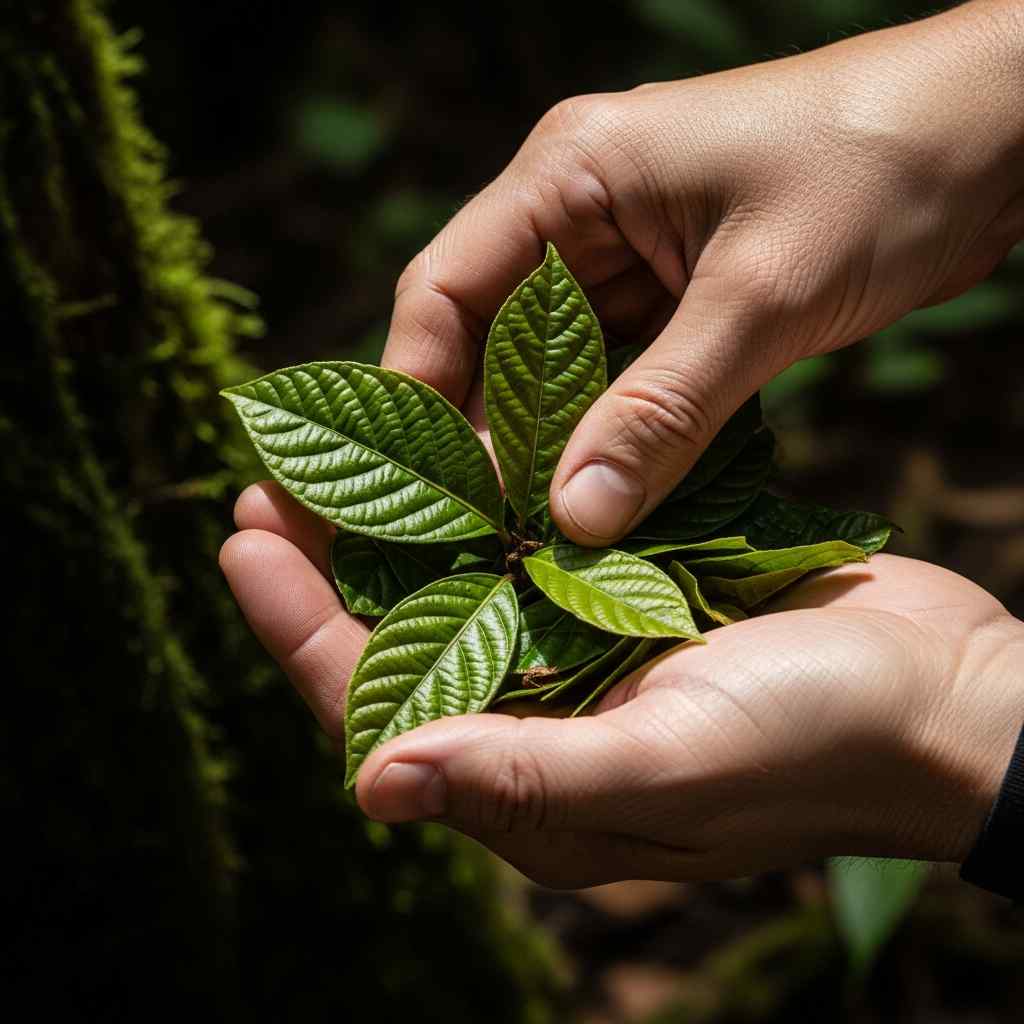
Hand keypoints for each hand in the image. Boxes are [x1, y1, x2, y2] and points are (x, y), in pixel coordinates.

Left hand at [221, 481, 1023, 887]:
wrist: (937, 694)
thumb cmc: (818, 745)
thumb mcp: (671, 770)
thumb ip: (527, 780)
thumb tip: (373, 783)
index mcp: (532, 778)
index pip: (376, 708)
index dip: (298, 628)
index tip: (244, 539)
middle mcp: (543, 717)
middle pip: (402, 639)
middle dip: (331, 564)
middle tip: (271, 484)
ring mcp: (587, 654)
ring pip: (462, 585)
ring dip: (404, 520)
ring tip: (345, 446)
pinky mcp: (633, 599)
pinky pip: (535, 548)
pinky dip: (494, 499)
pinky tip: (461, 444)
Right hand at [381, 0, 1023, 544]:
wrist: (993, 133)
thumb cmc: (877, 172)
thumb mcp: (760, 297)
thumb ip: (663, 411)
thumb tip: (573, 521)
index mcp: (570, 175)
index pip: (445, 290)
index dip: (418, 391)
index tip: (418, 488)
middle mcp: (579, 215)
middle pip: (491, 340)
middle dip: (487, 436)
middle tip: (482, 534)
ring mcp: (626, 259)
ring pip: (555, 370)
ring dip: (554, 445)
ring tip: (539, 535)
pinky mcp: (674, 298)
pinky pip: (618, 379)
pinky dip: (613, 435)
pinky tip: (610, 497)